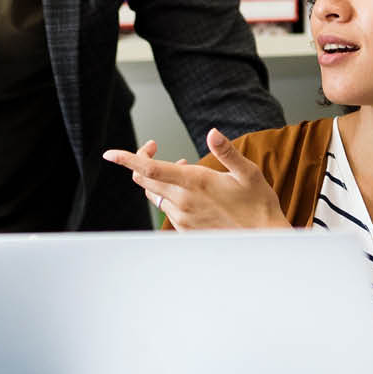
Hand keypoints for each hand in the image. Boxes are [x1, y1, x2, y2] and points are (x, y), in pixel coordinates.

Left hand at [102, 129, 286, 229]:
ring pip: (154, 194)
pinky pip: (166, 208)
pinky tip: (186, 189)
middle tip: (152, 146)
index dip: (127, 159)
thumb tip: (212, 133)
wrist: (263, 240)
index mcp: (194, 183)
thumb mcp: (248, 173)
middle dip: (141, 160)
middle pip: (144, 179)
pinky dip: (167, 194)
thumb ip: (227, 151)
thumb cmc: (258, 205)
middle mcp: (183, 201)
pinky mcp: (185, 229)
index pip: (150, 168)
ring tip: (179, 166)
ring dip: (157, 177)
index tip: (110, 153)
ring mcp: (182, 217)